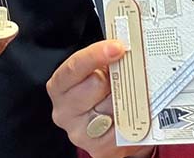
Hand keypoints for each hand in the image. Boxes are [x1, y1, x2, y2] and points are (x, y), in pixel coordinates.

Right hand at [46, 40, 152, 157]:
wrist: (108, 126)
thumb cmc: (101, 90)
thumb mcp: (98, 69)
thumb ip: (107, 58)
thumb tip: (128, 47)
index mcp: (59, 85)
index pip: (74, 66)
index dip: (96, 54)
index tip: (118, 46)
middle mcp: (64, 111)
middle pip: (97, 84)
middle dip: (116, 75)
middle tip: (128, 71)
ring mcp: (80, 133)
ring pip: (114, 104)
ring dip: (128, 96)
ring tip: (131, 94)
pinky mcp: (99, 149)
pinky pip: (124, 127)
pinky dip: (134, 117)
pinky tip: (134, 113)